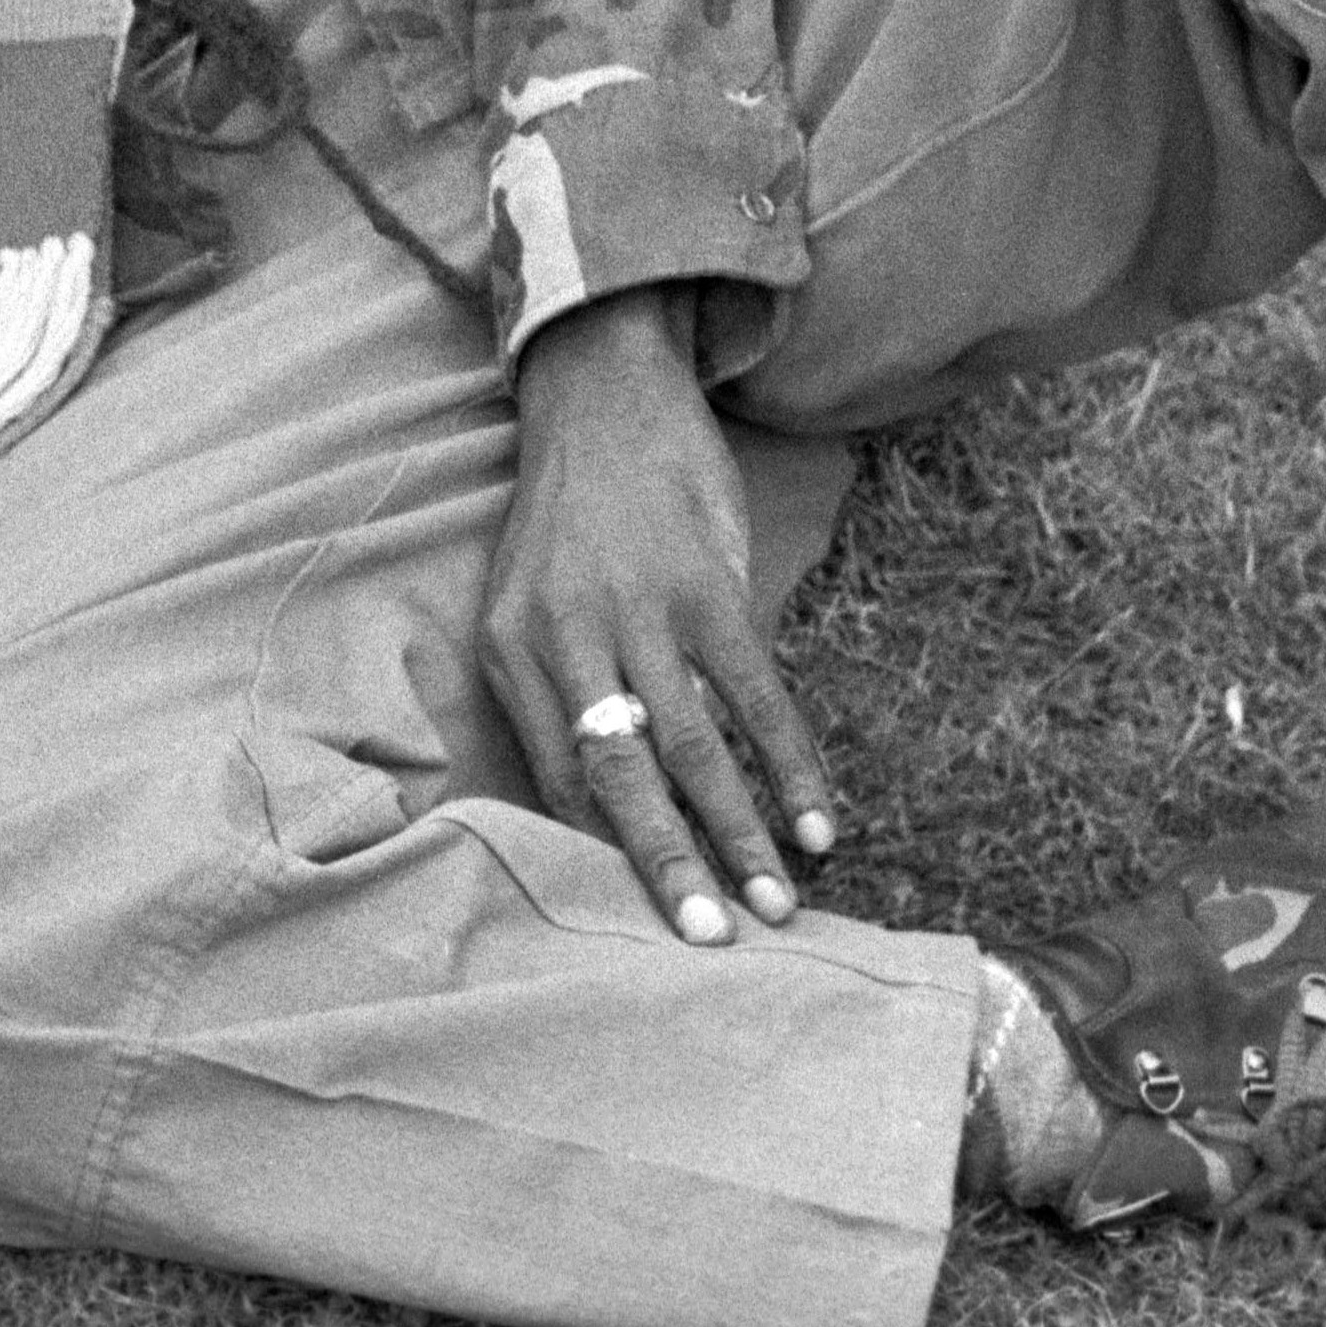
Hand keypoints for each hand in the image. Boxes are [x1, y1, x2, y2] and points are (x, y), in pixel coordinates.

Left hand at [483, 287, 841, 947]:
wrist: (602, 390)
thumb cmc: (571, 514)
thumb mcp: (528, 598)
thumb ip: (560, 688)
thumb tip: (611, 797)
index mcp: (510, 649)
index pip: (554, 779)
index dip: (600, 853)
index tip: (640, 920)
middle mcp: (567, 636)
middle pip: (618, 775)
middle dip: (666, 863)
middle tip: (707, 936)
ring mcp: (642, 607)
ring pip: (692, 744)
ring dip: (739, 829)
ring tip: (775, 899)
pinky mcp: (709, 581)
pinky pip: (755, 691)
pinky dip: (789, 760)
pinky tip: (815, 817)